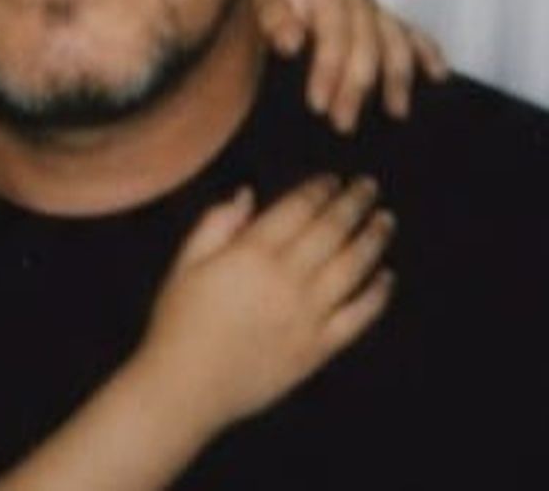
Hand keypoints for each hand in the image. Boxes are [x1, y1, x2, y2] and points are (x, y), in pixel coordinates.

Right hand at [139, 176, 394, 432]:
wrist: (186, 386)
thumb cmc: (178, 321)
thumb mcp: (184, 263)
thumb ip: (215, 224)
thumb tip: (247, 195)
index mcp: (251, 253)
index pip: (297, 209)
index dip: (318, 190)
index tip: (334, 179)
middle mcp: (287, 278)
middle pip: (331, 231)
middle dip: (353, 204)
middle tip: (370, 186)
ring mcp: (308, 314)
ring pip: (352, 268)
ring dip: (372, 240)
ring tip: (385, 221)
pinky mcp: (319, 348)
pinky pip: (358, 317)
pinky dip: (377, 295)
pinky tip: (387, 278)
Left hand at [251, 0, 448, 131]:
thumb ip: (271, 15)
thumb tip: (291, 42)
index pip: (335, 35)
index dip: (329, 71)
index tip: (318, 106)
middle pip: (369, 44)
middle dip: (358, 87)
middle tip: (343, 123)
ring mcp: (371, 6)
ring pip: (396, 42)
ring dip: (398, 78)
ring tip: (396, 112)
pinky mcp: (378, 17)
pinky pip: (411, 34)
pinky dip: (426, 53)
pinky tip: (438, 75)